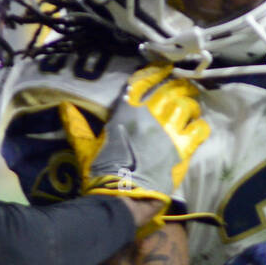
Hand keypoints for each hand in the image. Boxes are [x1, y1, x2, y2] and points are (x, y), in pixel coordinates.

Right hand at [62, 64, 209, 208]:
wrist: (122, 198)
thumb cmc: (102, 174)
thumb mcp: (85, 148)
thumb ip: (77, 126)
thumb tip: (64, 107)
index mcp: (127, 112)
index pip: (143, 82)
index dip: (155, 71)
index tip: (165, 66)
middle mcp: (150, 115)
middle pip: (171, 89)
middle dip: (179, 84)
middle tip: (185, 86)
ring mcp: (169, 131)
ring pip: (187, 105)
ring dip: (191, 104)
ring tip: (192, 106)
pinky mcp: (183, 149)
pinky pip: (200, 129)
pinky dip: (201, 126)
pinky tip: (199, 127)